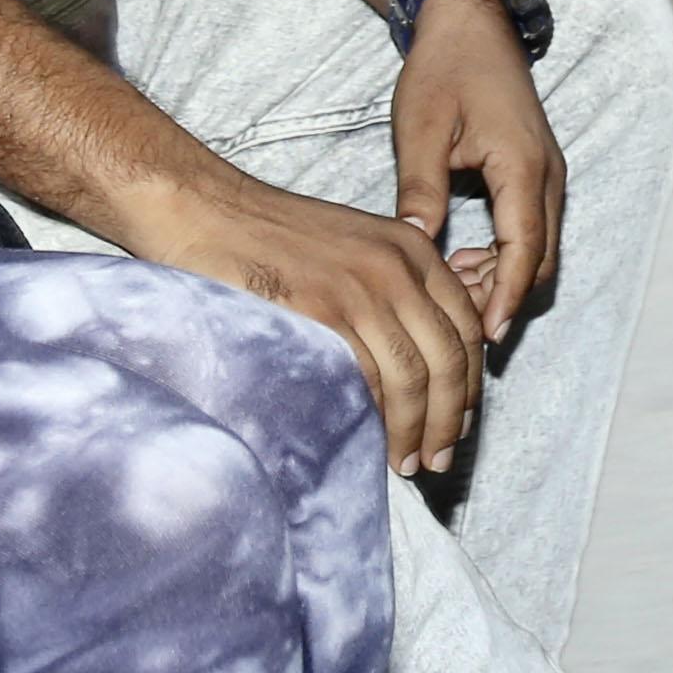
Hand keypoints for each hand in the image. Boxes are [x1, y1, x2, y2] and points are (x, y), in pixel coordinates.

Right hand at [124, 166, 494, 475]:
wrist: (203, 209)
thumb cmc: (269, 235)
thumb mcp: (354, 246)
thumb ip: (391, 288)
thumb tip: (414, 358)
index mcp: (413, 249)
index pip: (466, 327)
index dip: (469, 385)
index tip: (460, 423)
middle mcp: (398, 266)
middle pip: (448, 358)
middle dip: (449, 419)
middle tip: (439, 458)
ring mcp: (360, 288)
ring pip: (412, 376)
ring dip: (414, 429)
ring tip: (407, 463)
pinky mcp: (320, 310)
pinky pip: (362, 377)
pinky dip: (370, 417)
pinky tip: (365, 440)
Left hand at [393, 0, 566, 347]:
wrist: (470, 24)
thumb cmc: (444, 70)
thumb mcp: (421, 131)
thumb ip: (421, 192)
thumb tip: (414, 249)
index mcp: (523, 167)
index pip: (524, 252)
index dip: (506, 298)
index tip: (483, 336)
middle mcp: (547, 176)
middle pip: (540, 260)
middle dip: (503, 295)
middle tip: (455, 317)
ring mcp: (546, 174)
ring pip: (538, 247)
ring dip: (503, 275)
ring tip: (450, 284)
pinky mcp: (536, 172)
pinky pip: (531, 228)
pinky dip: (504, 253)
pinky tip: (462, 256)